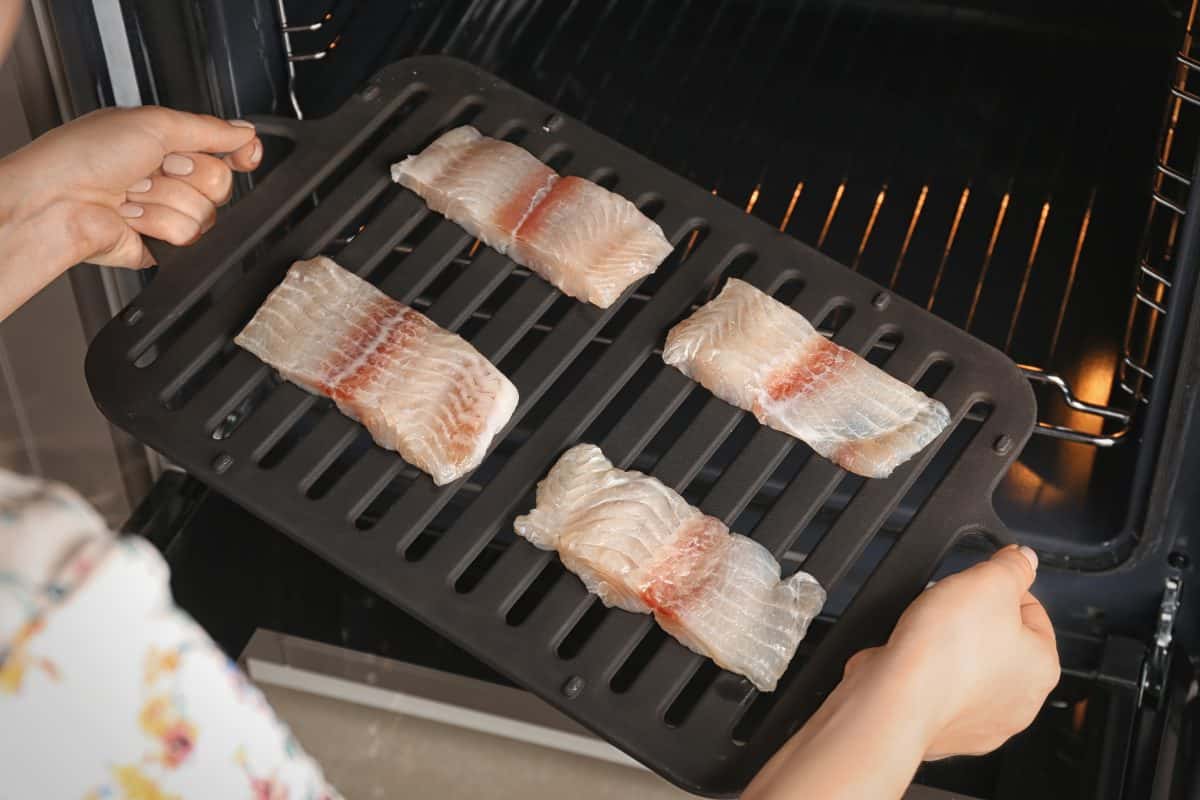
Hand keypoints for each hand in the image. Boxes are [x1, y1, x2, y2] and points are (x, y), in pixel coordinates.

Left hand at [0, 106, 260, 317]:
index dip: (239, 154)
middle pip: (221, 184)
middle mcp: (168, 179)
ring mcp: (164, 213)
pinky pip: (190, 242)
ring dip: (166, 202)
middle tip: (153, 170)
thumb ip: (208, 129)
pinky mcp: (161, 246)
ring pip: (206, 215)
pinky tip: (131, 217)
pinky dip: (159, 226)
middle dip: (188, 176)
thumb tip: (246, 133)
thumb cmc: (82, 156)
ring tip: (131, 194)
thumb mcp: (153, 123)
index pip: (224, 150)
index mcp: (166, 143)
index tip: (244, 155)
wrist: (54, 203)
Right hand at [744, 545, 1058, 799]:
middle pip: (1000, 642)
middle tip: (948, 608)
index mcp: (1042, 665)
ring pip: (969, 668)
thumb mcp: (988, 581)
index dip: (999, 589)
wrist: (897, 698)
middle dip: (973, 621)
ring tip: (926, 635)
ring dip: (950, 650)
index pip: (1031, 611)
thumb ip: (1013, 565)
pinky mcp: (947, 731)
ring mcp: (983, 721)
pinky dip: (927, 676)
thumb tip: (1024, 558)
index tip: (976, 585)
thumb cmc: (944, 650)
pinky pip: (940, 691)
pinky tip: (915, 662)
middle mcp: (1020, 701)